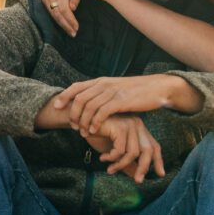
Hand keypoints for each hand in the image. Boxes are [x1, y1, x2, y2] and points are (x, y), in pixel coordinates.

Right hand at [41, 0, 82, 35]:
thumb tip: (72, 9)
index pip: (64, 9)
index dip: (70, 20)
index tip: (77, 28)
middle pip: (57, 13)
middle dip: (66, 25)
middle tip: (74, 33)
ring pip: (52, 14)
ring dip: (62, 24)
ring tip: (70, 31)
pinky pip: (50, 11)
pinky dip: (57, 19)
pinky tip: (64, 24)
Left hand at [54, 75, 172, 133]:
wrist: (157, 88)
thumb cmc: (137, 92)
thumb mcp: (117, 89)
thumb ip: (103, 93)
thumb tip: (91, 102)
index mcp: (102, 81)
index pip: (77, 86)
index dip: (64, 96)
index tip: (56, 106)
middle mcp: (104, 84)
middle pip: (79, 98)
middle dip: (73, 113)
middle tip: (72, 126)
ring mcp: (112, 92)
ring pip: (89, 106)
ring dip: (83, 121)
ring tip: (82, 132)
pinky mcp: (121, 101)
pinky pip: (102, 112)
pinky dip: (95, 122)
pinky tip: (94, 131)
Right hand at [91, 114, 163, 183]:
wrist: (80, 121)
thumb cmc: (96, 134)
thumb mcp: (113, 151)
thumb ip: (126, 161)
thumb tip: (137, 176)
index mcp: (138, 128)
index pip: (154, 146)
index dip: (158, 160)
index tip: (161, 174)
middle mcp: (137, 124)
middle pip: (149, 150)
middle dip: (143, 167)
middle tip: (137, 181)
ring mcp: (129, 124)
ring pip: (133, 153)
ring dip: (120, 165)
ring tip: (109, 169)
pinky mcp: (120, 127)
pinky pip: (120, 150)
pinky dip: (111, 158)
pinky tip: (102, 158)